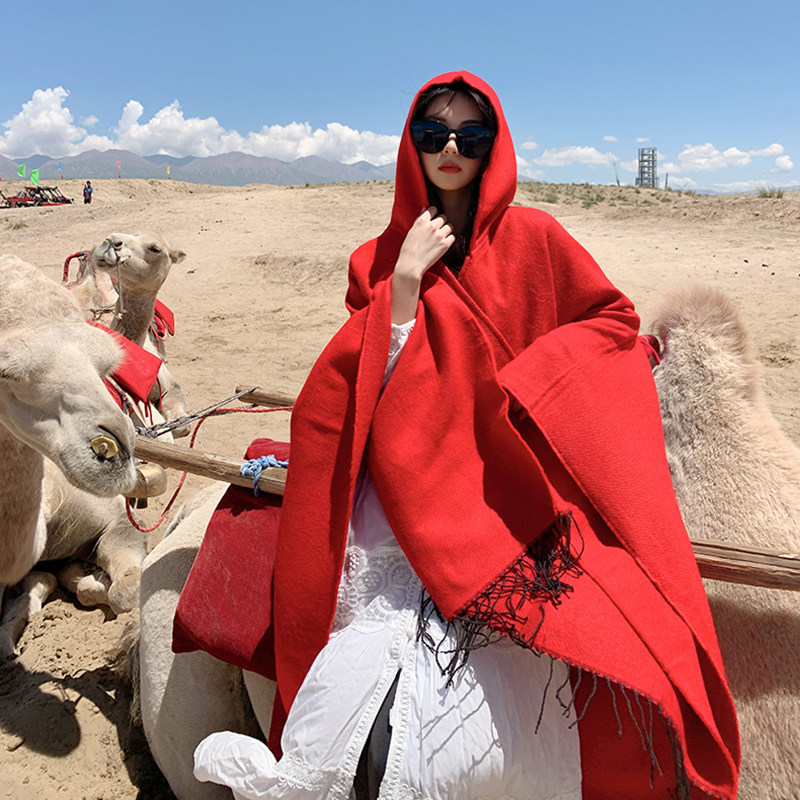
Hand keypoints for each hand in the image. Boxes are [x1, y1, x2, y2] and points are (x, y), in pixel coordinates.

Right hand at [391, 207, 454, 322]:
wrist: (410, 265)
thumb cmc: (408, 250)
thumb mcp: (411, 231)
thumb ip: (420, 220)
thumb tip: (425, 209)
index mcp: (422, 221)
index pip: (433, 209)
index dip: (434, 214)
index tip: (433, 219)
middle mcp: (431, 226)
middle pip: (443, 217)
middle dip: (441, 223)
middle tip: (437, 231)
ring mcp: (439, 235)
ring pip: (449, 226)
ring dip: (446, 231)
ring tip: (440, 238)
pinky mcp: (445, 245)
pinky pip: (452, 237)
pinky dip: (449, 240)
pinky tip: (443, 244)